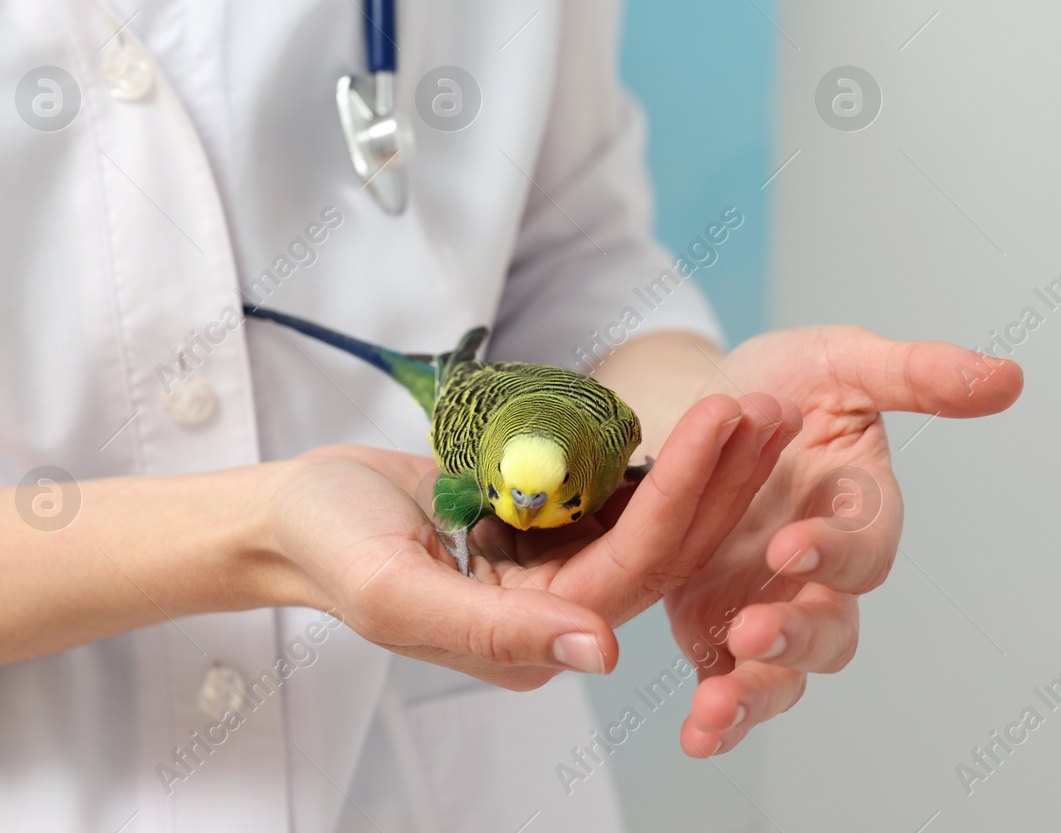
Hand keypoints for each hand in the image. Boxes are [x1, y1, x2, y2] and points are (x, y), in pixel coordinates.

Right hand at [267, 389, 798, 690]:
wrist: (293, 513)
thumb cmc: (329, 545)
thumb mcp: (394, 591)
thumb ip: (494, 629)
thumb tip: (603, 654)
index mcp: (526, 644)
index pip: (628, 570)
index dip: (681, 495)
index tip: (721, 420)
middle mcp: (557, 619)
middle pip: (662, 551)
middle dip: (718, 478)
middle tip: (767, 406)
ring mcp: (559, 577)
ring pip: (656, 526)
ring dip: (710, 469)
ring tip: (758, 408)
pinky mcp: (555, 536)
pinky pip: (626, 502)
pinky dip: (668, 462)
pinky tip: (709, 424)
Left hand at [662, 326, 1022, 755]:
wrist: (703, 406)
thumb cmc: (788, 384)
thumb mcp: (844, 361)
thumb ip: (917, 374)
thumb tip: (1006, 376)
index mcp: (858, 511)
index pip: (867, 549)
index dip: (837, 552)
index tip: (790, 544)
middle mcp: (821, 572)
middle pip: (833, 630)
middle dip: (798, 637)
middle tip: (754, 631)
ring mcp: (771, 603)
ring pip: (786, 674)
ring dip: (757, 694)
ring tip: (717, 707)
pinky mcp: (719, 627)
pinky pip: (727, 685)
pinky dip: (719, 718)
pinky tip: (697, 736)